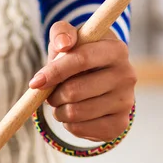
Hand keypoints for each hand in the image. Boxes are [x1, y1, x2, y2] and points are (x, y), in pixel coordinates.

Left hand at [29, 21, 136, 141]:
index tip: (35, 83)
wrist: (98, 81)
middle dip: (53, 95)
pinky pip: (79, 130)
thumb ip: (61, 33)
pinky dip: (68, 124)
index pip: (81, 60)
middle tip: (52, 93)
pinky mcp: (118, 124)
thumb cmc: (77, 56)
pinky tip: (75, 115)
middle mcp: (126, 75)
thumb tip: (64, 44)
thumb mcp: (69, 39)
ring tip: (63, 102)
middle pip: (73, 91)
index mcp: (116, 50)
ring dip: (58, 111)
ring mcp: (126, 101)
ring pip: (74, 113)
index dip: (54, 72)